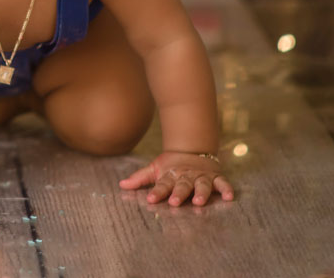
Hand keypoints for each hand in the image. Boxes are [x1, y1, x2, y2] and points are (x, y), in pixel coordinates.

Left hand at [119, 151, 235, 205]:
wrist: (192, 149)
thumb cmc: (171, 165)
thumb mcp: (155, 169)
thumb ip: (140, 178)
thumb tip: (121, 185)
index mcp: (170, 175)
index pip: (162, 184)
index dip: (156, 192)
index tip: (150, 199)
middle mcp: (186, 176)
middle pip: (182, 185)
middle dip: (178, 194)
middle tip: (174, 202)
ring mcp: (201, 176)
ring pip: (202, 185)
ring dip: (201, 193)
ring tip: (199, 201)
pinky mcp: (215, 177)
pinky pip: (223, 183)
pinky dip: (226, 189)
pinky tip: (229, 197)